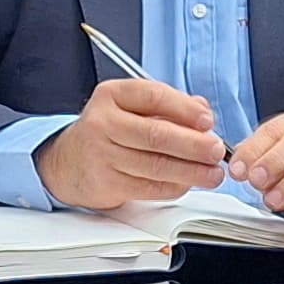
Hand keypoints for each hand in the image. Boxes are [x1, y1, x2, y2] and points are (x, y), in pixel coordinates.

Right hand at [37, 77, 227, 207]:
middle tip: (216, 150)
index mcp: (112, 95)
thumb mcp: (130, 107)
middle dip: (194, 145)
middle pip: (156, 135)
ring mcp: (103, 155)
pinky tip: (188, 183)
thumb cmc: (107, 131)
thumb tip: (202, 110)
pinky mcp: (107, 183)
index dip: (185, 110)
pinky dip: (175, 187)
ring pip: (156, 165)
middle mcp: (103, 123)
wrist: (67, 162)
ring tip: (212, 173)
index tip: (208, 121)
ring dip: (191, 172)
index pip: (154, 97)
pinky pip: (150, 187)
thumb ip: (167, 106)